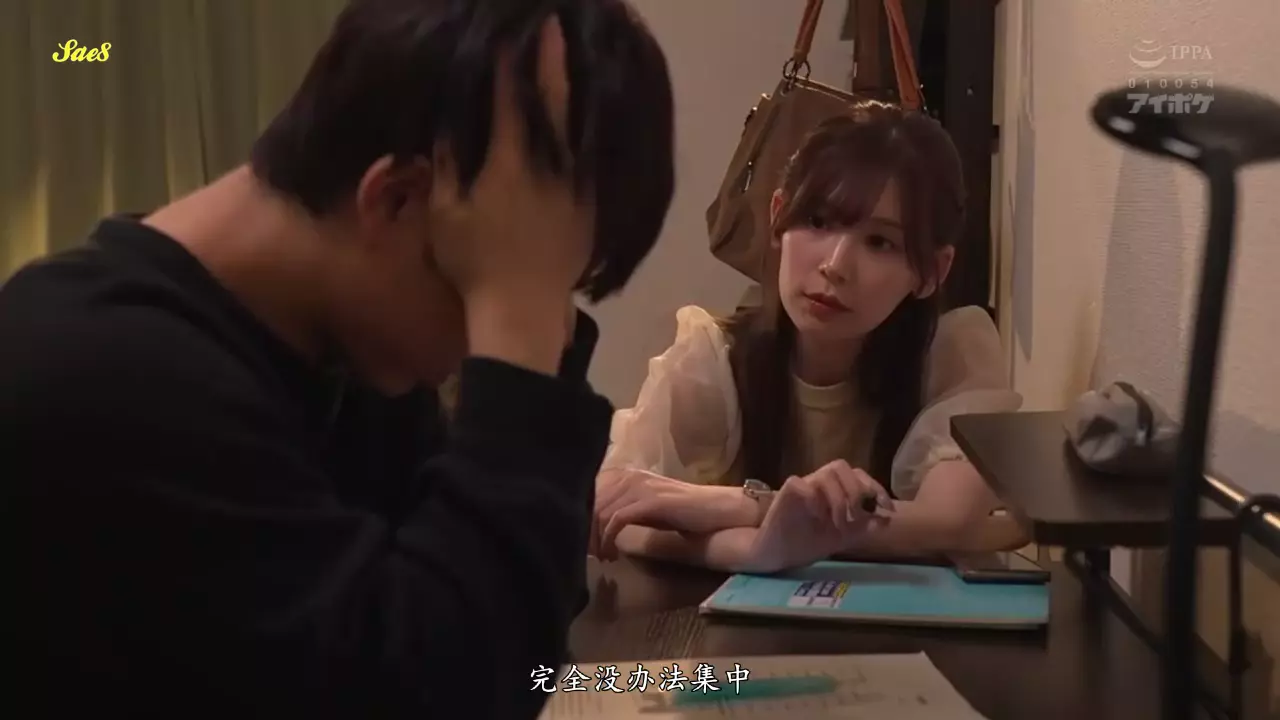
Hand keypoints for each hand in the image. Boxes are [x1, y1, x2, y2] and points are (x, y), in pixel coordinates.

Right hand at [425, 17, 592, 371]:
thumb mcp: (446, 212)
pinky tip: (589, 118)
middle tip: (556, 25)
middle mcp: (550, 165)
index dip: (513, 61)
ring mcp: (576, 186)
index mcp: (510, 161)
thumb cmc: (474, 262)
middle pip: (554, 102)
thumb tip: (450, 118)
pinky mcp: (591, 207)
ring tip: (575, 60)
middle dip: (553, 59)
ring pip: (578, 127)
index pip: (512, 98)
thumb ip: (449, 161)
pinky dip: (589, 131)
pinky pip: (592, 158)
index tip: (515, 32)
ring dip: (575, 90)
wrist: (522, 310)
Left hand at [591, 469, 756, 560]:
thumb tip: (595, 527)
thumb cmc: (681, 512)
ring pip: (600, 512)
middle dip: (584, 532)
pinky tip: (612, 554)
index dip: (580, 519)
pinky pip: (616, 520)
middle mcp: (628, 476)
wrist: (714, 510)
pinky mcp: (649, 501)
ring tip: (601, 557)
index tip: (581, 543)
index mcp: (625, 475)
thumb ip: (622, 511)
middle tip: (588, 555)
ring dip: (596, 540)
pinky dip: (609, 540)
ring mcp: (639, 487)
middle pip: (591, 503)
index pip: (589, 494)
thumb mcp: (645, 509)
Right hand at [742, 460, 893, 573]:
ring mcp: (801, 487)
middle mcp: (818, 484)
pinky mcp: (785, 494)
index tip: (887, 508)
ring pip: (826, 474)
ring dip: (839, 499)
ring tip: (838, 523)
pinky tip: (818, 518)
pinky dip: (815, 500)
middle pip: (842, 467)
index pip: (858, 476)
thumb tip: (887, 519)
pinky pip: (802, 484)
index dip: (875, 487)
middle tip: (856, 516)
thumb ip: (862, 529)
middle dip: (856, 490)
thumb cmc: (805, 543)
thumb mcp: (841, 539)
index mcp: (833, 491)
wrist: (774, 554)